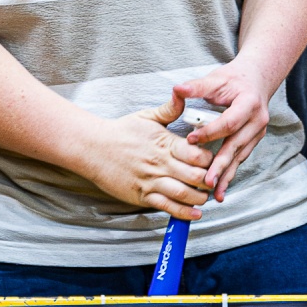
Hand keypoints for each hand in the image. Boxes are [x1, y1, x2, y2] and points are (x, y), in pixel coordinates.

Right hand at [76, 108, 214, 216]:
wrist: (93, 148)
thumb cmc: (122, 132)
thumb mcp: (148, 116)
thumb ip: (171, 108)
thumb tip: (184, 93)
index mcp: (166, 144)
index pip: (198, 155)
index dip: (211, 160)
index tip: (213, 161)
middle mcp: (161, 164)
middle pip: (196, 177)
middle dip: (209, 181)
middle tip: (213, 181)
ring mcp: (152, 181)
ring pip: (184, 194)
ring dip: (200, 198)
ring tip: (205, 197)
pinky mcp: (142, 196)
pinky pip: (167, 206)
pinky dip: (184, 212)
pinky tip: (195, 214)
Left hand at [168, 57, 280, 192]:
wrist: (257, 79)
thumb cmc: (234, 79)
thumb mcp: (216, 79)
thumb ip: (197, 87)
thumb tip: (177, 89)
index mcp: (249, 103)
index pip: (228, 123)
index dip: (210, 132)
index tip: (191, 140)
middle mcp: (258, 120)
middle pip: (236, 145)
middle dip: (220, 165)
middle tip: (206, 181)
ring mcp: (258, 132)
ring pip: (240, 156)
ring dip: (227, 174)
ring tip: (214, 192)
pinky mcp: (254, 140)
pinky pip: (241, 157)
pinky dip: (230, 171)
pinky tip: (221, 186)